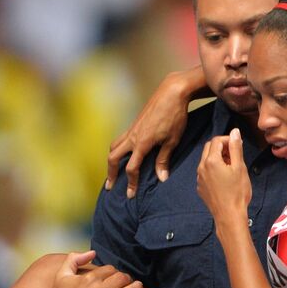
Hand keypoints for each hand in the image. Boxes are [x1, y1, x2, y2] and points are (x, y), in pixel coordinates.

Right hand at [42, 251, 147, 287]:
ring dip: (136, 287)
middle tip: (127, 282)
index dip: (115, 272)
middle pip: (122, 278)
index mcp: (88, 279)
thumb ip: (73, 259)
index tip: (115, 277)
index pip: (111, 269)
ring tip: (138, 287)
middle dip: (127, 279)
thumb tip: (92, 252)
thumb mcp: (61, 277)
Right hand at [106, 74, 190, 196]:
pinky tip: (123, 154)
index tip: (130, 195)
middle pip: (113, 157)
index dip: (131, 183)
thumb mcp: (172, 140)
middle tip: (110, 187)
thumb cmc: (176, 116)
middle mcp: (133, 136)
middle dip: (111, 173)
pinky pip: (121, 138)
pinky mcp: (135, 123)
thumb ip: (164, 159)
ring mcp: (132, 129)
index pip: (132, 168)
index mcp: (142, 143)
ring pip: (114, 146)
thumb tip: (161, 178)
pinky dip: (118, 149)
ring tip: (112, 171)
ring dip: (112, 160)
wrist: (172, 92)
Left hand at [197, 129, 251, 225]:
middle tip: (234, 154)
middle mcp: (201, 167)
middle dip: (221, 147)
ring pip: (206, 160)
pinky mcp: (200, 187)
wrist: (229, 216)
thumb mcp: (239, 167)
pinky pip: (205, 172)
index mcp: (211, 161)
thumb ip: (236, 148)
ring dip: (217, 158)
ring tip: (231, 167)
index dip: (228, 140)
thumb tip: (234, 132)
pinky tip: (224, 178)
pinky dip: (213, 169)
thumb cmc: (237, 193)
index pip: (216, 140)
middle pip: (209, 148)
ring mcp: (199, 178)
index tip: (237, 146)